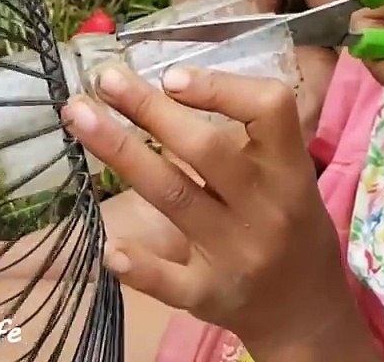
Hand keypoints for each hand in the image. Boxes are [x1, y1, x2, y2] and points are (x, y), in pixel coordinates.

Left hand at [61, 65, 375, 359]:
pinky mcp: (210, 295)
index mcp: (290, 170)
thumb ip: (244, 135)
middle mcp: (265, 208)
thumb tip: (168, 81)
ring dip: (120, 152)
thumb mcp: (288, 174)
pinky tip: (108, 247)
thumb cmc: (286, 220)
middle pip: (204, 149)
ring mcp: (237, 254)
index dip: (220, 88)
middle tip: (104, 78)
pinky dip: (139, 264)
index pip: (269, 112)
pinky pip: (169, 280)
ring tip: (78, 115)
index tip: (171, 75)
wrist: (305, 308)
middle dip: (148, 109)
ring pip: (173, 195)